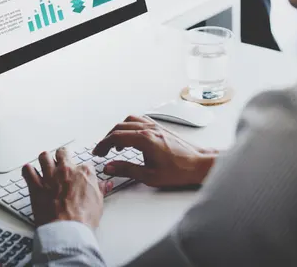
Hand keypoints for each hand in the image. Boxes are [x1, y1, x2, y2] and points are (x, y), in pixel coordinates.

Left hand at [22, 148, 111, 228]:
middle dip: (61, 156)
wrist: (67, 230)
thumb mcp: (99, 203)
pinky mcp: (36, 186)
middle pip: (62, 153)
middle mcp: (66, 170)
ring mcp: (50, 176)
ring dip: (44, 160)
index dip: (81, 170)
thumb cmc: (83, 219)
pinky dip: (28, 171)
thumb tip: (106, 185)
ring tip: (45, 164)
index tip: (80, 175)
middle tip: (61, 161)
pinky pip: (28, 171)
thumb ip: (100, 190)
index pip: (84, 163)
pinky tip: (30, 173)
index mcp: (84, 172)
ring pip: (44, 157)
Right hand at [93, 115, 218, 187]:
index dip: (103, 144)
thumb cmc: (179, 170)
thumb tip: (110, 167)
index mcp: (144, 139)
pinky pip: (139, 120)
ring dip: (119, 131)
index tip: (98, 152)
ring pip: (129, 121)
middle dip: (108, 138)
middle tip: (102, 150)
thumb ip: (126, 169)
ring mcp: (155, 126)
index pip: (116, 137)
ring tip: (115, 145)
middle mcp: (149, 129)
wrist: (199, 164)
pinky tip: (131, 138)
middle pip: (120, 127)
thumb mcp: (149, 176)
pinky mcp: (160, 128)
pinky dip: (129, 127)